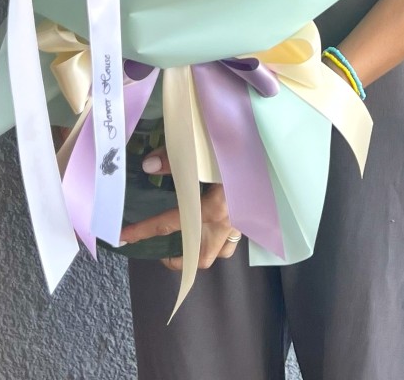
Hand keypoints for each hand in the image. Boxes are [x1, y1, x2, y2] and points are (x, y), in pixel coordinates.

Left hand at [117, 146, 242, 269]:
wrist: (281, 145)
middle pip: (198, 256)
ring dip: (198, 252)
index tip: (122, 236)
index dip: (144, 230)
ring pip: (218, 252)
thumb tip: (147, 166)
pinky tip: (211, 225)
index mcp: (215, 206)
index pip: (170, 224)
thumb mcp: (207, 148)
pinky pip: (233, 239)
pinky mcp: (252, 215)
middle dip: (176, 259)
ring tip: (183, 242)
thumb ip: (176, 158)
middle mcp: (228, 221)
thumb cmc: (244, 145)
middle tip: (158, 249)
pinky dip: (219, 239)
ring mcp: (243, 221)